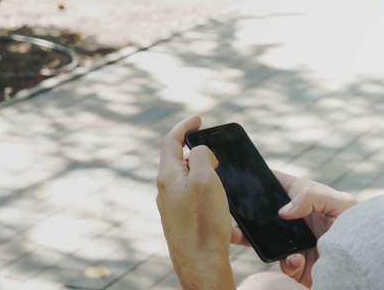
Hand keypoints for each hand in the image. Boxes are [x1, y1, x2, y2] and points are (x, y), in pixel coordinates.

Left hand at [156, 115, 234, 288]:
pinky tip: (215, 195)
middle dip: (194, 148)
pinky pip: (190, 194)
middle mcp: (165, 191)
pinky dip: (202, 186)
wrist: (200, 263)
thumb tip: (200, 152)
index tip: (199, 119)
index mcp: (168, 177)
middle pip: (177, 159)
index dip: (185, 126)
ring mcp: (172, 207)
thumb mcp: (206, 179)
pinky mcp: (181, 220)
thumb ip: (202, 156)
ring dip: (199, 168)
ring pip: (184, 178)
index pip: (171, 142)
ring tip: (217, 169)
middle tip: (212, 145)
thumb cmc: (204, 222)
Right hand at [230, 171, 356, 287]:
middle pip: (264, 216)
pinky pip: (283, 266)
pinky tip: (299, 259)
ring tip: (260, 243)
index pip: (277, 184)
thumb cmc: (361, 226)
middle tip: (232, 220)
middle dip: (247, 218)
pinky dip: (289, 263)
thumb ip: (312, 197)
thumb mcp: (342, 204)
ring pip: (266, 243)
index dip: (259, 180)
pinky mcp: (299, 267)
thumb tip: (283, 210)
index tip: (241, 179)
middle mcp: (297, 220)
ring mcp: (295, 244)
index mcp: (305, 198)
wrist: (371, 267)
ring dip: (258, 242)